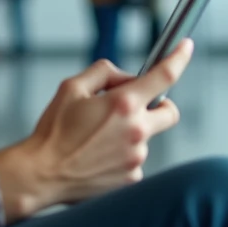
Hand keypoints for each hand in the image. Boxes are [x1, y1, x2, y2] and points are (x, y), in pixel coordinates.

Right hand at [0, 40, 192, 222]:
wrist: (42, 174)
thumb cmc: (54, 131)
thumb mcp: (72, 87)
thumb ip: (104, 73)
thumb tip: (126, 78)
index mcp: (123, 104)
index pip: (164, 76)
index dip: (179, 58)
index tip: (185, 47)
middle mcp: (136, 131)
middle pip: (169, 112)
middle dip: (160, 105)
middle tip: (138, 105)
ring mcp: (136, 158)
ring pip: (146, 137)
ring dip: (130, 133)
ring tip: (96, 139)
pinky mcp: (131, 178)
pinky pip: (135, 160)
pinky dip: (122, 155)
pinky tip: (97, 157)